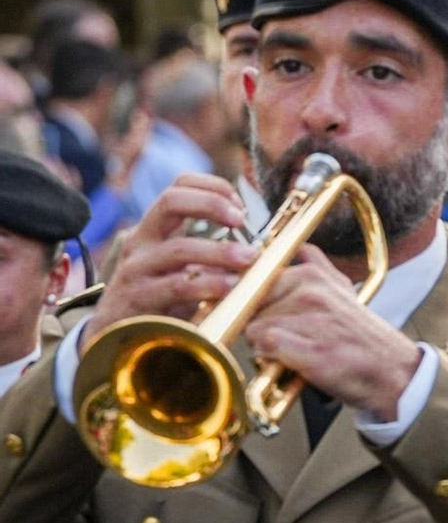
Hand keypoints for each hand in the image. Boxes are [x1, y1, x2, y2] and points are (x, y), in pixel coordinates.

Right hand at [84, 176, 253, 348]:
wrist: (115, 336)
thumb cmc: (159, 299)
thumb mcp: (181, 267)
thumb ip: (209, 252)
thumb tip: (256, 244)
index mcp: (155, 228)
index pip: (179, 186)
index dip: (213, 187)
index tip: (241, 207)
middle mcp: (142, 241)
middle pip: (170, 201)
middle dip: (211, 204)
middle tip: (242, 220)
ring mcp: (137, 268)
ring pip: (178, 248)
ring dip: (220, 251)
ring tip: (249, 258)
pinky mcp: (138, 298)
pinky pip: (176, 286)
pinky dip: (208, 285)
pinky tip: (230, 288)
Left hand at [242, 246, 421, 419]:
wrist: (391, 370)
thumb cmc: (361, 337)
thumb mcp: (343, 290)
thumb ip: (318, 266)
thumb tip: (302, 249)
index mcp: (312, 274)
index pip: (253, 280)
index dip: (251, 302)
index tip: (261, 314)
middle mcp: (310, 291)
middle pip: (248, 305)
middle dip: (257, 323)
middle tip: (283, 337)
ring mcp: (310, 319)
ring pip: (253, 328)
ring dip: (263, 345)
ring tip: (291, 350)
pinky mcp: (309, 347)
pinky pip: (264, 347)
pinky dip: (270, 358)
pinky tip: (289, 362)